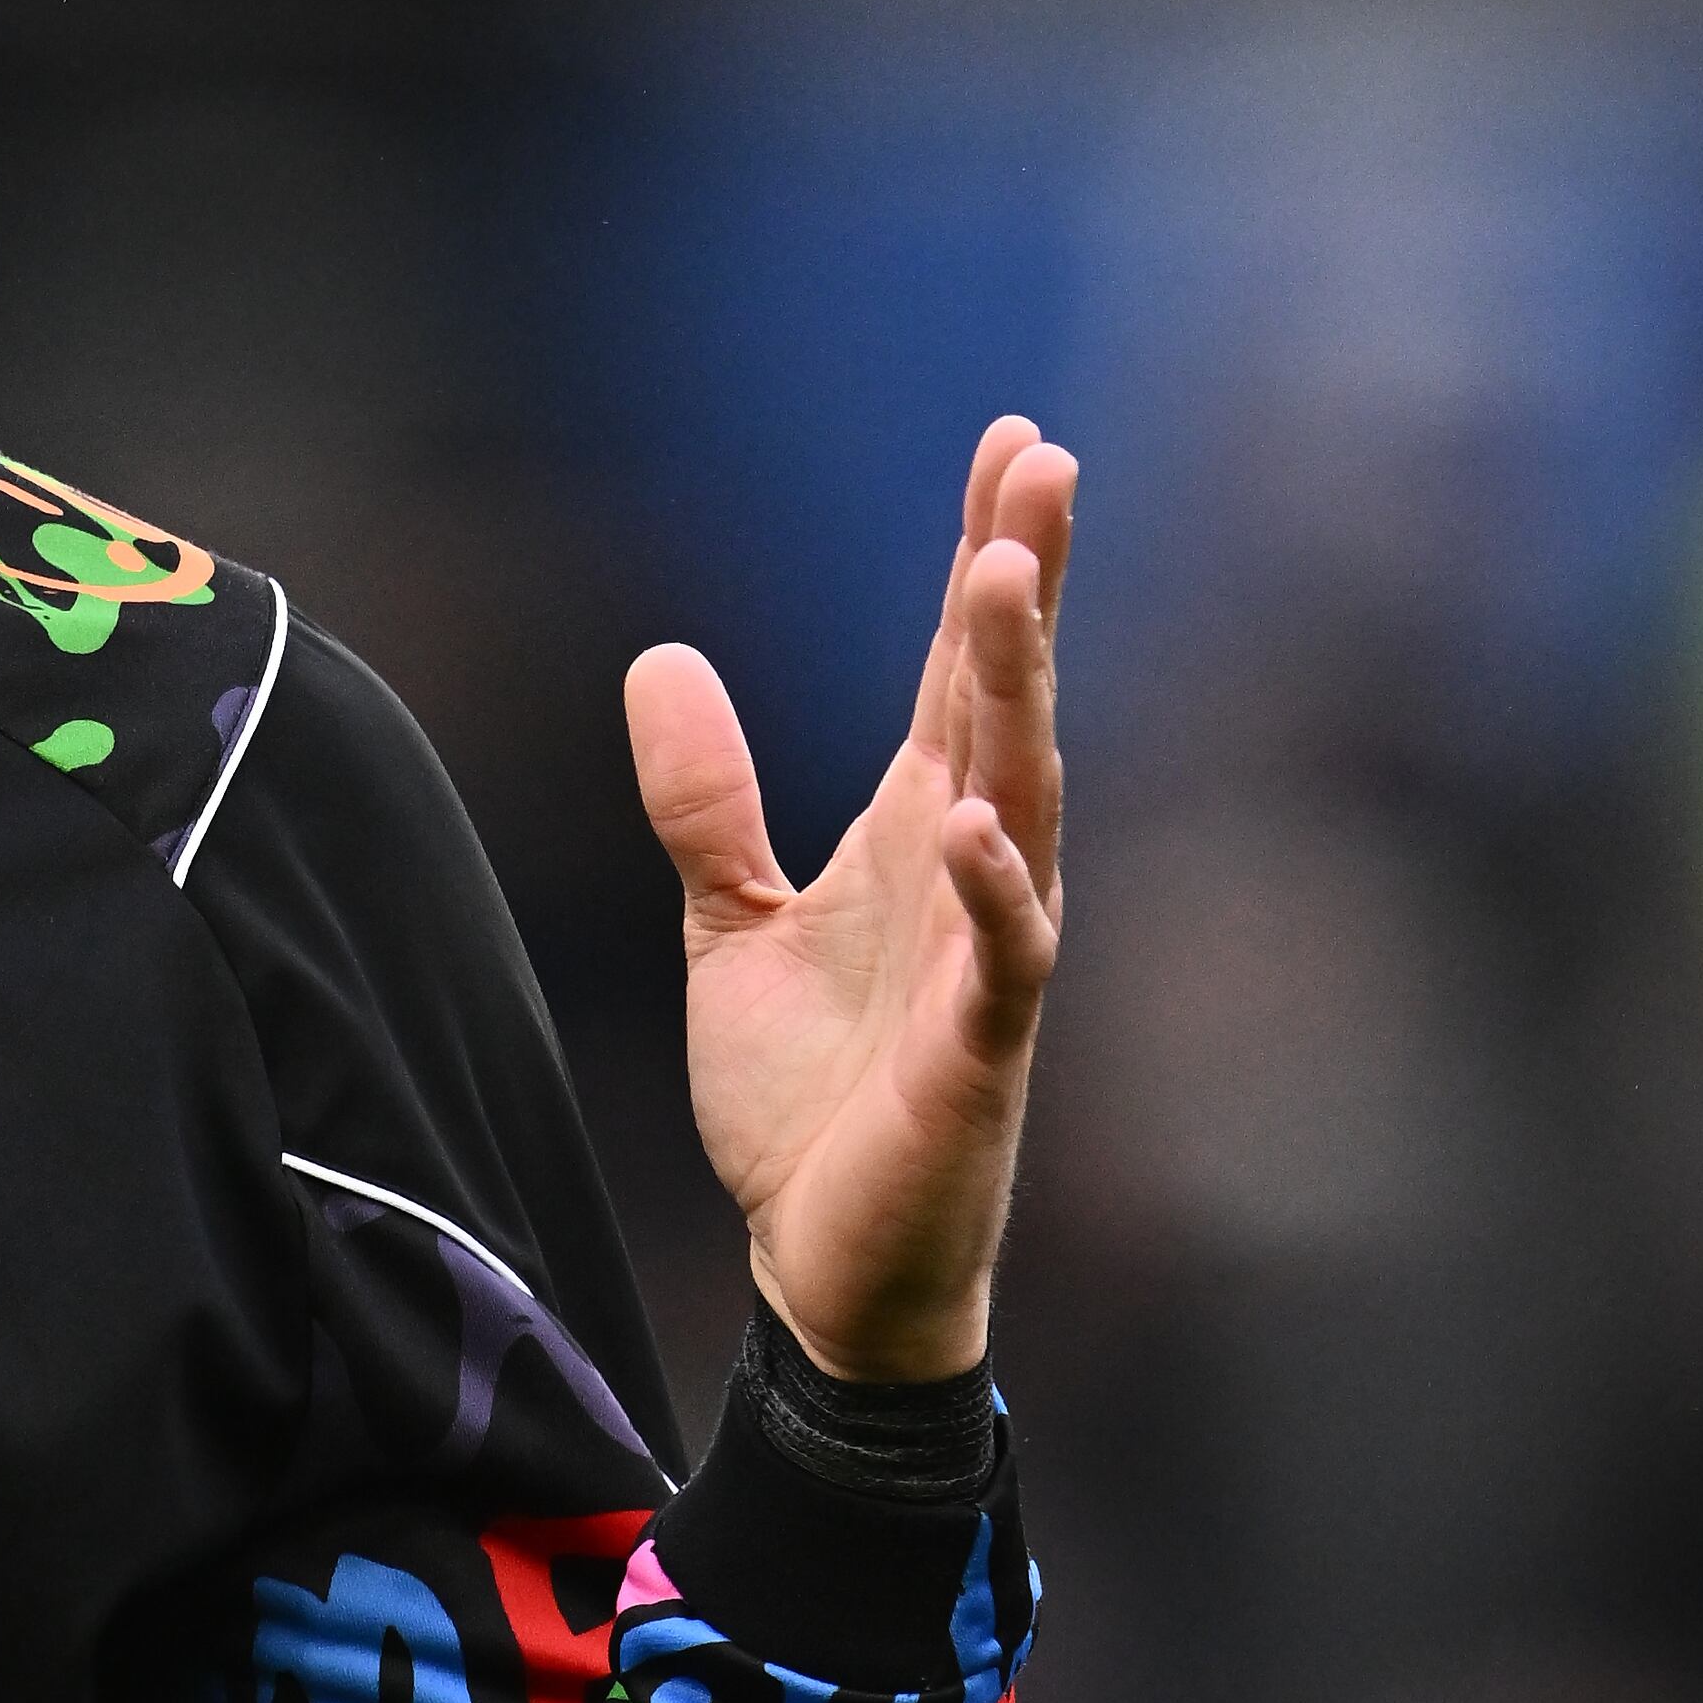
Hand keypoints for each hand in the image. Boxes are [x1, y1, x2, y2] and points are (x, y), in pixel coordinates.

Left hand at [627, 418, 1072, 1382]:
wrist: (821, 1259)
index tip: (1008, 443)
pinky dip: (997, 888)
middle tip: (1041, 462)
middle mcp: (969, 874)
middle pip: (1003, 701)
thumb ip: (705, 799)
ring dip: (1018, 691)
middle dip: (1022, 583)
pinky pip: (1007, 956)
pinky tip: (979, 817)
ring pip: (1020, 795)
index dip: (980, 561)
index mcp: (913, 834)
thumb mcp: (725, 921)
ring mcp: (985, 958)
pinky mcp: (978, 1052)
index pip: (955, 672)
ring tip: (1008, 579)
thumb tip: (661, 658)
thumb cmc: (804, 1095)